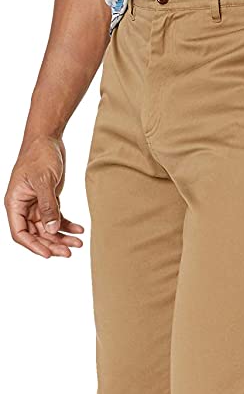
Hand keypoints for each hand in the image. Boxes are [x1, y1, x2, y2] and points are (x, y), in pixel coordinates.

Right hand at [4, 136, 83, 258]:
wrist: (47, 138)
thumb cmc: (39, 155)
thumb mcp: (44, 181)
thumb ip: (48, 206)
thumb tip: (52, 230)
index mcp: (15, 203)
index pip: (20, 233)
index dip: (33, 246)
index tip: (49, 255)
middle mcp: (24, 206)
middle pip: (36, 234)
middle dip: (52, 244)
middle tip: (69, 252)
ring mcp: (36, 204)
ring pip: (48, 228)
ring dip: (62, 237)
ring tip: (79, 243)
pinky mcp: (48, 199)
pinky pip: (56, 217)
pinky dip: (67, 224)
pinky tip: (79, 229)